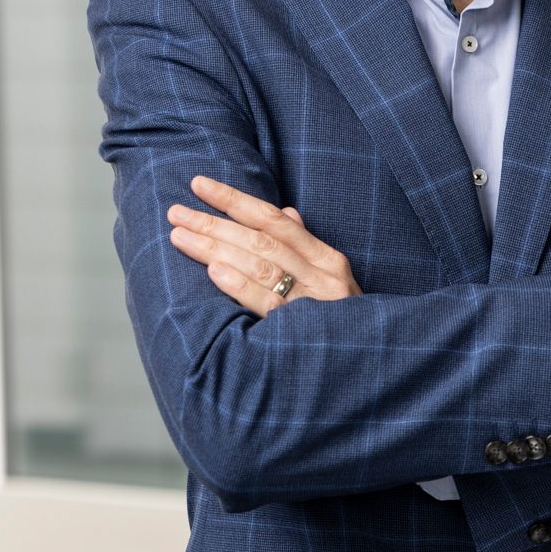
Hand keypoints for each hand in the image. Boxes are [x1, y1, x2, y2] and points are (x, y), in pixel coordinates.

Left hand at [166, 174, 362, 315]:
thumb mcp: (332, 283)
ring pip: (261, 265)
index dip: (234, 200)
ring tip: (181, 236)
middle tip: (176, 212)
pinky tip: (214, 271)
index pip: (274, 220)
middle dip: (214, 223)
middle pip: (260, 240)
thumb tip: (287, 213)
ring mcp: (316, 302)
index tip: (198, 185)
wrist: (374, 366)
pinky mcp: (306, 332)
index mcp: (327, 259)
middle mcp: (322, 275)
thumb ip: (307, 248)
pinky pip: (270, 304)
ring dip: (217, 247)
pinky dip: (241, 286)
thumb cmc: (344, 326)